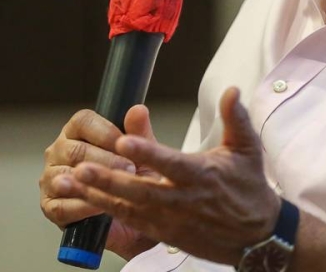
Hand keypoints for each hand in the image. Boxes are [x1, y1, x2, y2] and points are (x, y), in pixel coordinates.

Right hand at [40, 106, 160, 259]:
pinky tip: (100, 207)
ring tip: (115, 188)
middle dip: (105, 160)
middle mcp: (59, 150)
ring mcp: (50, 177)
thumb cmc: (132, 174)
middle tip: (129, 169)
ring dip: (93, 184)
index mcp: (78, 130)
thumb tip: (139, 110)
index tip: (126, 143)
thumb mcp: (140, 153)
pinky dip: (81, 207)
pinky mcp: (49, 205)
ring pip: (66, 177)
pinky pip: (61, 206)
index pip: (84, 121)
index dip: (106, 132)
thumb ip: (138, 132)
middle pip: (75, 150)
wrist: (131, 212)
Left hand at [54, 87, 280, 265]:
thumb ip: (236, 118)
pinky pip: (131, 222)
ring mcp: (172, 219)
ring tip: (68, 184)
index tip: (123, 140)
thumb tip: (232, 90)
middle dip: (108, 178)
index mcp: (202, 175)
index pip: (170, 162)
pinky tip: (84, 201)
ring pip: (128, 207)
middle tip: (81, 167)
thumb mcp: (248, 148)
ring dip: (97, 195)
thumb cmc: (250, 188)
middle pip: (140, 189)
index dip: (147, 152)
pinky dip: (107, 212)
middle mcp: (183, 199)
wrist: (257, 235)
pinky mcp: (165, 233)